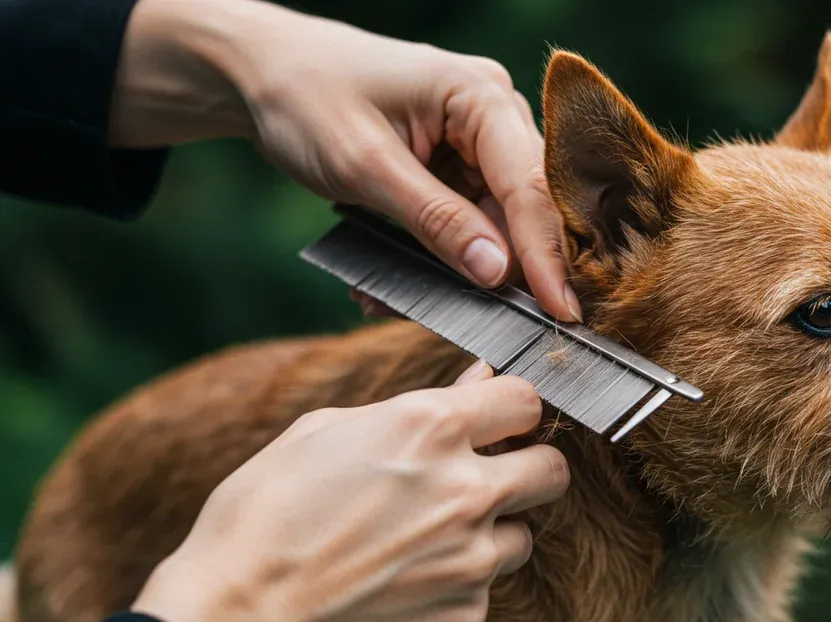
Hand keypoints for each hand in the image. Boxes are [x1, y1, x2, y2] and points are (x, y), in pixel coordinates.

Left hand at [109, 0, 581, 322]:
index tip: (560, 311)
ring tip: (395, 300)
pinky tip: (385, 281)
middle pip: (522, 207)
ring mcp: (475, 142)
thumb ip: (436, 220)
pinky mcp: (454, 166)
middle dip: (504, 268)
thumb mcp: (366, 165)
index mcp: (480, 96)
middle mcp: (492, 114)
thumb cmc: (305, 98)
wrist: (258, 73)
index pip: (529, 185)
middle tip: (493, 327)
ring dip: (455, 270)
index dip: (546, 254)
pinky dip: (434, 256)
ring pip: (493, 223)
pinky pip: (462, 222)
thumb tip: (496, 273)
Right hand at [131, 362, 568, 621]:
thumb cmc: (264, 511)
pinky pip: (486, 587)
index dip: (511, 408)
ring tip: (429, 535)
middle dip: (526, 466)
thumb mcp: (326, 430)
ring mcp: (470, 560)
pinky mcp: (464, 615)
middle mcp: (465, 491)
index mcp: (430, 429)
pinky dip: (458, 580)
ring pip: (524, 535)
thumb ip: (416, 405)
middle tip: (487, 474)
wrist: (234, 616)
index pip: (526, 401)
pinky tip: (407, 577)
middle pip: (552, 469)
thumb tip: (478, 382)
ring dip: (492, 529)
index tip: (496, 419)